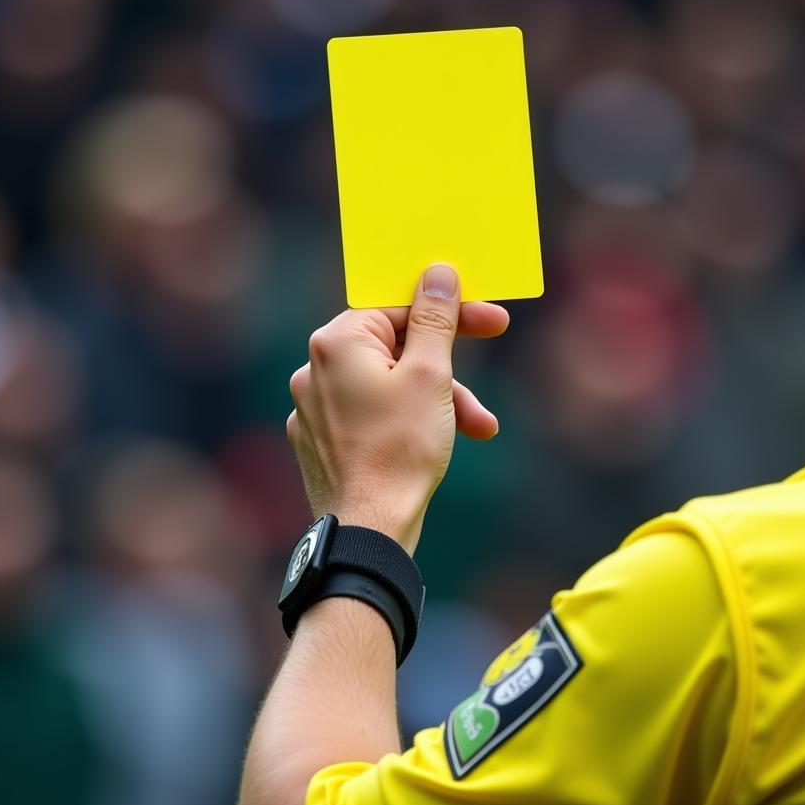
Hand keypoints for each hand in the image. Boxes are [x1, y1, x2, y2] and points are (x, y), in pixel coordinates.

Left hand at [286, 264, 508, 552]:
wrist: (368, 531)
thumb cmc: (400, 450)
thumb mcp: (430, 374)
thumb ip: (435, 319)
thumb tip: (438, 273)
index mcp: (337, 341)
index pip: (398, 306)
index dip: (450, 309)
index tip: (490, 318)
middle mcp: (315, 368)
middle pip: (395, 345)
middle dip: (448, 363)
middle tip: (490, 366)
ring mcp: (314, 407)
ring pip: (387, 383)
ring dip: (436, 398)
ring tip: (479, 426)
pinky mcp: (320, 439)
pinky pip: (370, 412)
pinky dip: (406, 419)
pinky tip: (438, 442)